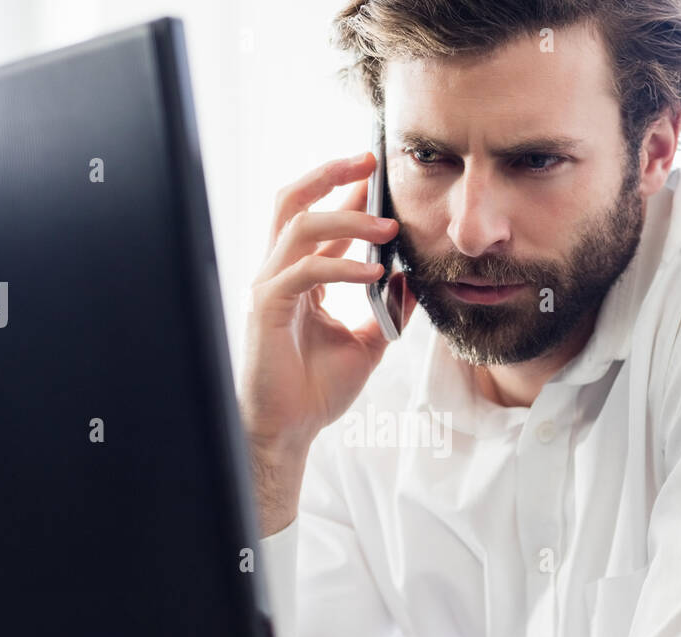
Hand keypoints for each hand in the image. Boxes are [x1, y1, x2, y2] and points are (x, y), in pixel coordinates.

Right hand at [239, 152, 416, 534]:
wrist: (290, 431)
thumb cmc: (316, 391)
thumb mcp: (368, 343)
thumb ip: (388, 309)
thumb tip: (413, 278)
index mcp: (298, 277)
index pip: (317, 218)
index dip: (345, 190)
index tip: (378, 171)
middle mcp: (278, 274)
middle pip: (292, 201)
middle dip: (330, 175)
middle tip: (370, 161)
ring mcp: (269, 288)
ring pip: (299, 227)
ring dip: (347, 220)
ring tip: (388, 227)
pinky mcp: (267, 309)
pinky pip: (305, 271)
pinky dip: (343, 266)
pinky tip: (374, 272)